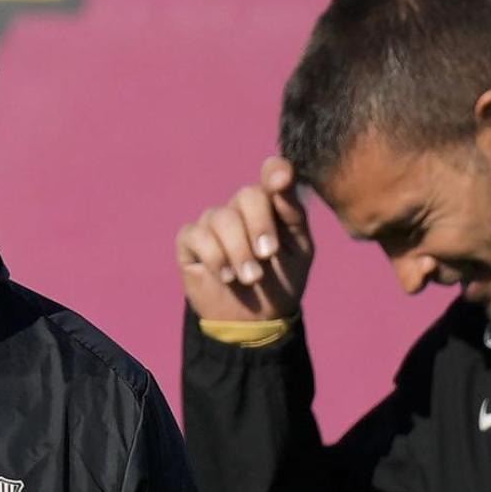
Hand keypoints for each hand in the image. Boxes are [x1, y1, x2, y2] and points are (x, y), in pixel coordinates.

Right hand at [176, 157, 313, 320]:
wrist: (257, 321)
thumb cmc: (281, 281)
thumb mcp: (299, 250)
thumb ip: (293, 214)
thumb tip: (281, 181)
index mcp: (273, 205)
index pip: (273, 174)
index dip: (275, 171)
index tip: (280, 181)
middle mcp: (241, 208)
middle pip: (247, 195)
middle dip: (259, 226)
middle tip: (267, 256)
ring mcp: (214, 223)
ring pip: (221, 218)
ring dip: (238, 251)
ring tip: (250, 278)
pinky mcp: (190, 241)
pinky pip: (196, 235)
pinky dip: (215, 256)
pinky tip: (226, 276)